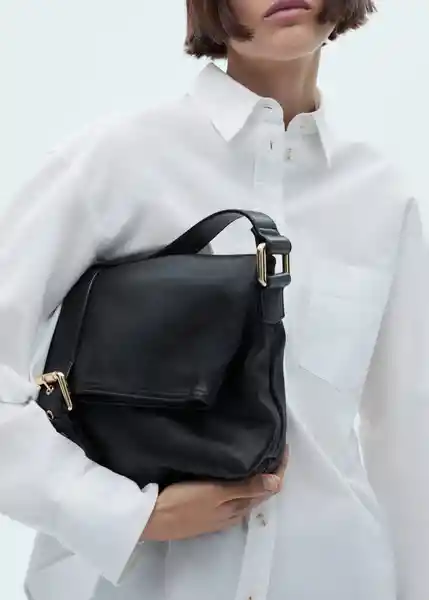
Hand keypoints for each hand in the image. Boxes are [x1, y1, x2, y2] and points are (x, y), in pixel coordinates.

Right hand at [141, 450, 287, 541]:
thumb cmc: (182, 502)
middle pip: (259, 490)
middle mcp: (233, 512)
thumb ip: (245, 487)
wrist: (151, 519)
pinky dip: (240, 481)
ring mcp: (219, 513)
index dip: (279, 468)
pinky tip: (233, 472)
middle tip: (273, 446)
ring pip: (245, 493)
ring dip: (254, 476)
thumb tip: (277, 482)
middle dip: (269, 470)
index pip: (267, 487)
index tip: (284, 447)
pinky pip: (232, 495)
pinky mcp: (207, 510)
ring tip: (257, 455)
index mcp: (238, 507)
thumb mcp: (214, 492)